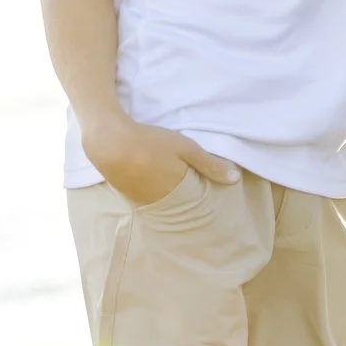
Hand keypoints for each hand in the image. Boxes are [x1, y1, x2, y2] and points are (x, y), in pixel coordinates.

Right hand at [81, 113, 239, 206]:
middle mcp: (161, 202)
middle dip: (190, 196)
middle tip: (195, 185)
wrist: (109, 143)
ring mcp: (143, 200)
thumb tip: (236, 179)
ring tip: (175, 180)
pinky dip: (157, 191)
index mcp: (178, 191)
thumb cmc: (150, 142)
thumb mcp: (185, 148)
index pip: (199, 200)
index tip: (211, 189)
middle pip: (182, 203)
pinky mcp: (129, 196)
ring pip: (166, 201)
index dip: (205, 194)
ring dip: (173, 194)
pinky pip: (150, 198)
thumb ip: (210, 164)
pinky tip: (157, 180)